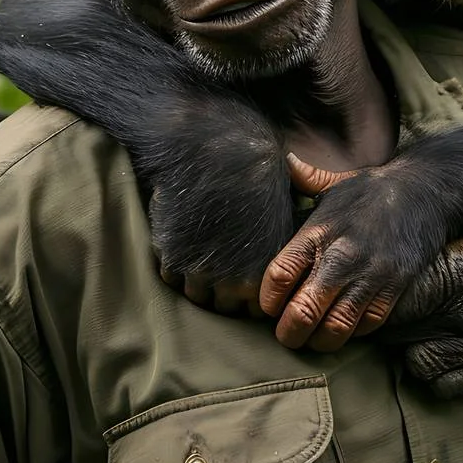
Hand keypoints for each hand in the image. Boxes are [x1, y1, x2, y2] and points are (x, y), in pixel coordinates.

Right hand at [147, 116, 294, 317]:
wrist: (217, 153)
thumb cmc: (256, 176)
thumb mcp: (284, 212)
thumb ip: (283, 245)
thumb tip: (291, 259)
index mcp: (266, 271)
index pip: (256, 308)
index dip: (249, 294)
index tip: (244, 277)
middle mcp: (235, 280)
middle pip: (224, 308)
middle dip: (222, 292)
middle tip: (219, 268)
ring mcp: (201, 273)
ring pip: (196, 297)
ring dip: (197, 282)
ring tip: (199, 257)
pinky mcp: (173, 259)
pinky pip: (171, 279)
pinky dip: (175, 266)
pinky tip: (183, 245)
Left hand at [259, 155, 451, 351]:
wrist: (425, 191)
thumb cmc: (373, 190)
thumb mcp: (334, 184)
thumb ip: (305, 180)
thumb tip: (284, 160)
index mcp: (318, 231)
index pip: (279, 275)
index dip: (267, 300)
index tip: (267, 307)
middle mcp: (341, 255)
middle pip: (303, 310)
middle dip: (288, 332)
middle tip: (286, 335)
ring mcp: (370, 273)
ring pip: (336, 327)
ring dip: (320, 341)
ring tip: (314, 340)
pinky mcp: (394, 285)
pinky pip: (368, 324)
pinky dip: (353, 333)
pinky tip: (345, 327)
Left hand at [371, 211, 462, 395]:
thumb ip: (437, 246)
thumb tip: (389, 242)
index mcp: (457, 271)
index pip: (393, 297)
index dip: (371, 297)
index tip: (362, 290)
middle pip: (397, 332)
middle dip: (381, 325)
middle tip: (375, 314)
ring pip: (417, 363)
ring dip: (405, 350)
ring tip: (406, 334)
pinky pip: (447, 384)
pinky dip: (433, 373)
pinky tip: (434, 351)